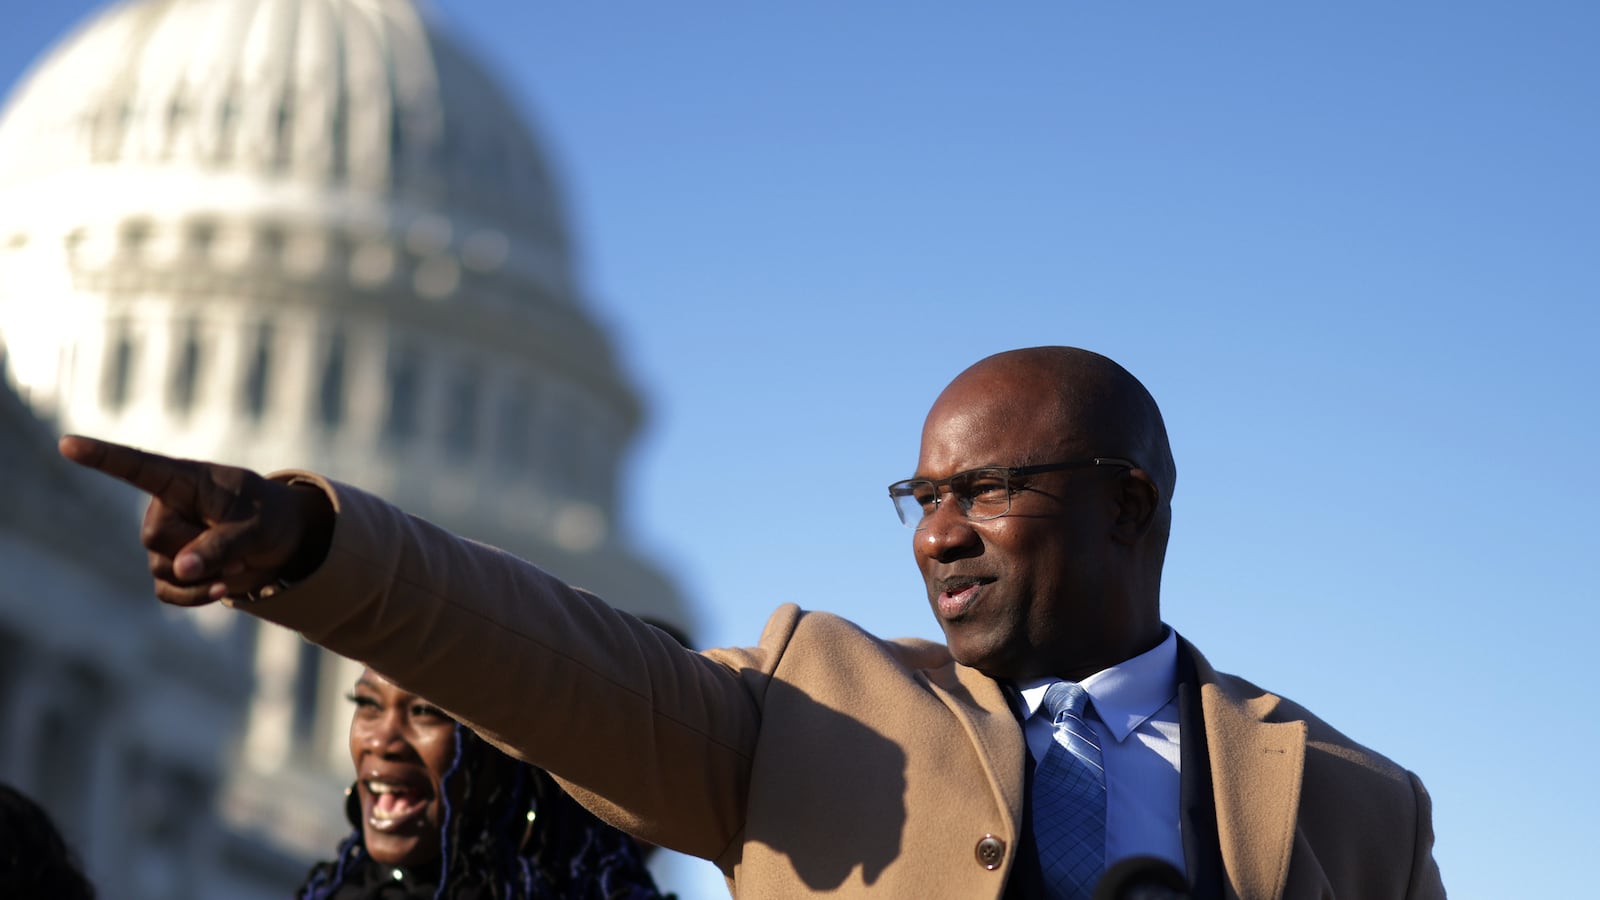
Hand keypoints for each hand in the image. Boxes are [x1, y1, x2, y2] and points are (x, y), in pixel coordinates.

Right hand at [58, 435, 333, 605]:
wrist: (282, 540)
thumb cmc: (269, 517)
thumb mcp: (256, 526)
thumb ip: (220, 544)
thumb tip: (178, 569)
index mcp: (184, 480)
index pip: (136, 467)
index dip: (101, 457)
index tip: (67, 443)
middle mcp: (165, 508)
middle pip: (156, 537)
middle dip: (199, 547)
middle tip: (236, 538)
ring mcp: (164, 540)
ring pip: (164, 568)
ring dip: (205, 574)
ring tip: (237, 560)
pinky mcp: (172, 569)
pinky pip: (169, 591)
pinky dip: (196, 595)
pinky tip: (224, 589)